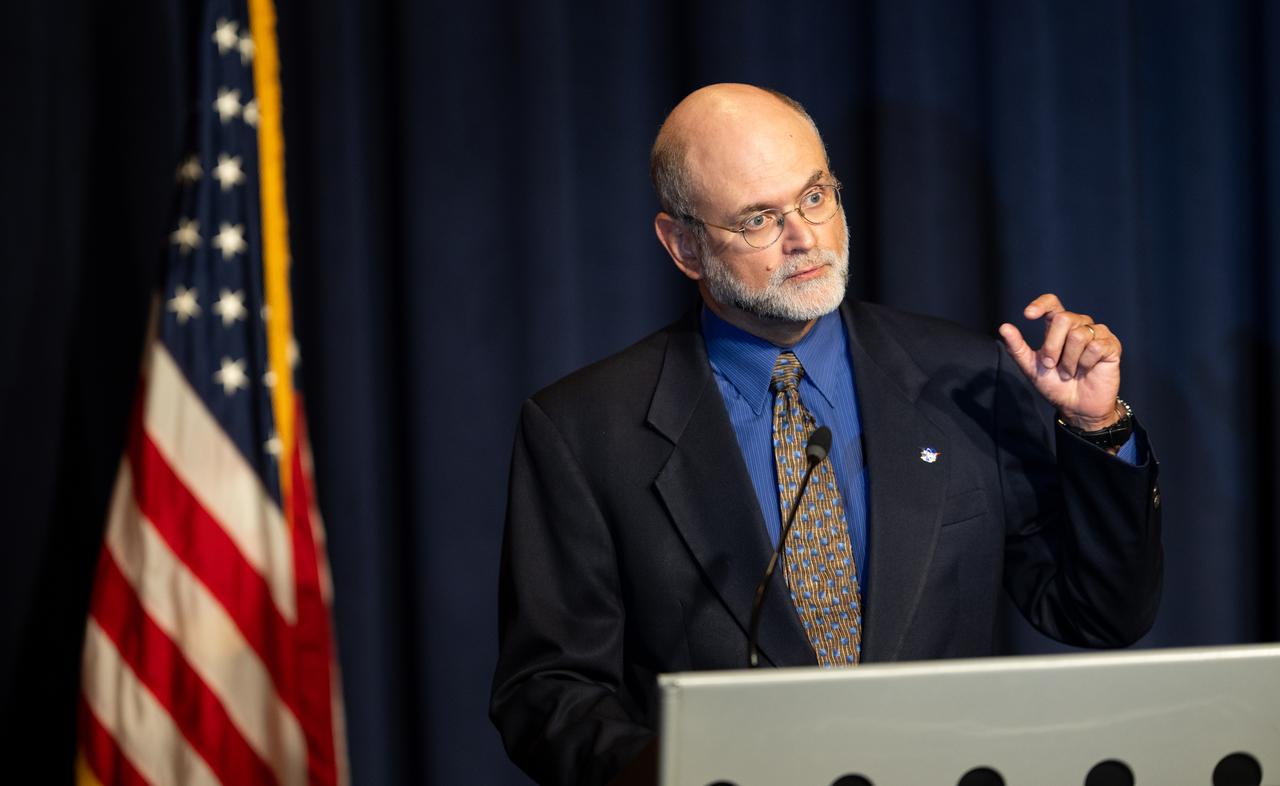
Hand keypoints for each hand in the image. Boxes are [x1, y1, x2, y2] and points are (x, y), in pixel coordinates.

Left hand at [998, 293, 1122, 429]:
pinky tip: (1086, 370)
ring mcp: (1097, 333)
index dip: (1041, 304)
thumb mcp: (1032, 367)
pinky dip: (1085, 363)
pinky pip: (1095, 346)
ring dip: (1069, 360)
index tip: (1027, 315)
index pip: (1052, 303)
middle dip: (1052, 346)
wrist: (1076, 406)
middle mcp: (1079, 325)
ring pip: (1079, 335)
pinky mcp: (1111, 345)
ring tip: (1069, 372)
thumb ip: (1018, 347)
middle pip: (1064, 319)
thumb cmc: (1055, 385)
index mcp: (1058, 326)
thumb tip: (1004, 327)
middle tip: (1052, 365)